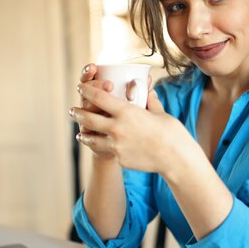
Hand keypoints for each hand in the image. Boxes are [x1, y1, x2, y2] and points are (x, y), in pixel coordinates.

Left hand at [69, 82, 185, 172]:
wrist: (175, 159)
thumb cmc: (171, 133)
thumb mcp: (160, 113)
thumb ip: (150, 102)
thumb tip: (149, 92)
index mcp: (126, 112)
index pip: (99, 98)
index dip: (87, 91)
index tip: (81, 88)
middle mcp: (117, 128)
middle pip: (88, 118)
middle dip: (78, 113)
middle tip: (73, 110)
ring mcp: (116, 145)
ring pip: (92, 138)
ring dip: (84, 134)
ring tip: (81, 133)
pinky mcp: (119, 159)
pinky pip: (106, 150)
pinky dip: (102, 147)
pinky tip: (100, 146)